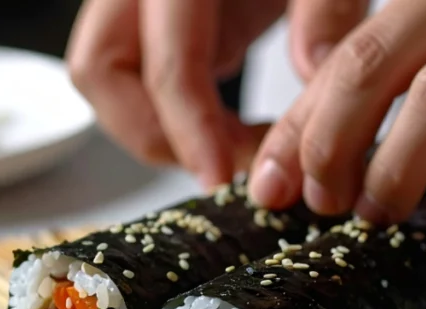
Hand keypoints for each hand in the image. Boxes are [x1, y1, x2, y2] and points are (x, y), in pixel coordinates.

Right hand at [66, 0, 370, 188]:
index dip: (189, 127)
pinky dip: (177, 118)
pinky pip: (140, 79)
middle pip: (99, 71)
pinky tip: (230, 134)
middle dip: (154, 135)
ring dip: (161, 132)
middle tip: (222, 168)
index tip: (220, 174)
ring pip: (109, 82)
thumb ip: (326, 6)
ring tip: (234, 151)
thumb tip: (316, 68)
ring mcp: (138, 2)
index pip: (164, 60)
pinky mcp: (154, 22)